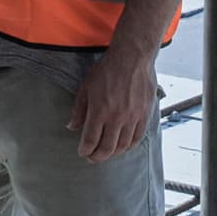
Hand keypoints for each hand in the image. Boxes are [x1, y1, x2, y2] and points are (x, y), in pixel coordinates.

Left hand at [73, 44, 157, 160]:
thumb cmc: (107, 70)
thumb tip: (72, 127)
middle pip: (107, 148)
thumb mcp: (86, 87)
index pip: (91, 140)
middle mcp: (117, 117)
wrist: (132, 58)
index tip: (82, 152)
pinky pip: (137, 138)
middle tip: (92, 158)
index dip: (85, 150)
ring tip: (106, 152)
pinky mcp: (144, 114)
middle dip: (97, 157)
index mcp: (100, 110)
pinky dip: (128, 146)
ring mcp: (132, 117)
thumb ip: (79, 109)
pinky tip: (122, 146)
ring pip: (122, 146)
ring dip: (113, 153)